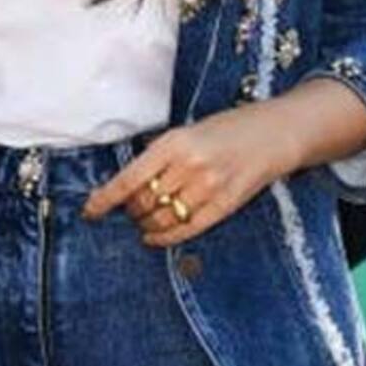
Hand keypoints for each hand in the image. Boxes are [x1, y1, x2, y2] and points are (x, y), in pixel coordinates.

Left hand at [81, 109, 303, 245]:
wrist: (275, 133)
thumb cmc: (229, 128)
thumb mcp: (188, 131)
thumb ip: (161, 155)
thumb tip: (129, 183)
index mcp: (174, 142)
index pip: (129, 179)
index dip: (105, 199)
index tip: (90, 210)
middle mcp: (189, 166)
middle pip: (143, 202)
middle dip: (130, 210)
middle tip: (128, 209)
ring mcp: (208, 187)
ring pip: (161, 219)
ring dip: (145, 224)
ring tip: (143, 220)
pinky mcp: (225, 206)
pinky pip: (186, 230)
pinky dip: (164, 238)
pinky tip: (154, 237)